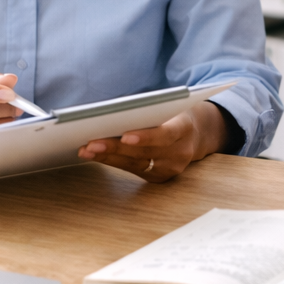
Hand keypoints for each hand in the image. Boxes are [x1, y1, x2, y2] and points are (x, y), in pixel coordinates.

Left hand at [77, 102, 226, 181]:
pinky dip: (113, 162)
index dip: (145, 137)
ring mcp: (171, 168)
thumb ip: (150, 110)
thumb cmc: (175, 113)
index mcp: (185, 129)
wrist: (196, 134)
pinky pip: (133, 170)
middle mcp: (181, 152)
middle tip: (91, 143)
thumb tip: (113, 113)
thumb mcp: (170, 105)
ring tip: (87, 150)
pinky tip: (96, 156)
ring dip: (108, 157)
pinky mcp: (160, 177)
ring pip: (136, 164)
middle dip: (115, 148)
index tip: (124, 136)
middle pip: (145, 152)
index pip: (166, 135)